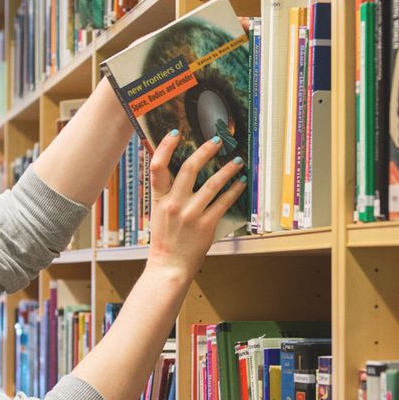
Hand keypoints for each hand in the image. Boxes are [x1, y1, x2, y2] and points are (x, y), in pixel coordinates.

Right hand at [144, 130, 243, 280]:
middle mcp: (174, 204)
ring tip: (237, 160)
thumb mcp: (158, 212)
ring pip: (212, 184)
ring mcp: (191, 214)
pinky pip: (223, 203)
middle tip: (217, 141)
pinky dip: (234, 191)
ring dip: (227, 170)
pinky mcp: (206, 225)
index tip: (175, 133)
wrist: (169, 266)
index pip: (157, 166)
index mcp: (159, 198)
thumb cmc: (165, 239)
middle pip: (190, 168)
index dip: (165, 147)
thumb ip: (166, 192)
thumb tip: (177, 171)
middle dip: (205, 151)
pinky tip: (241, 183)